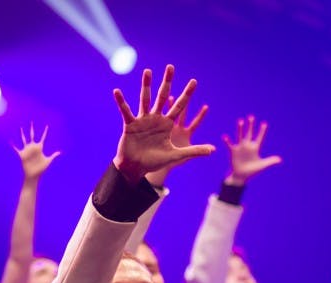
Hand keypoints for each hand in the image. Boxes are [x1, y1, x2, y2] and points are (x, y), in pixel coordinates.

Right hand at [15, 122, 59, 180]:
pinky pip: (16, 148)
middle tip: (31, 122)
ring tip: (21, 127)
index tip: (47, 126)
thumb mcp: (48, 161)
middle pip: (32, 135)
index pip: (43, 137)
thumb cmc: (41, 169)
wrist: (33, 175)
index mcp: (40, 148)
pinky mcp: (22, 154)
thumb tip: (60, 152)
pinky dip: (13, 145)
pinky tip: (10, 141)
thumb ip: (53, 156)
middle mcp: (33, 147)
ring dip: (22, 134)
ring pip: (24, 139)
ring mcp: (27, 150)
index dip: (45, 132)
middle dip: (32, 129)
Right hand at [112, 65, 214, 182]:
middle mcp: (156, 118)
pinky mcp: (131, 124)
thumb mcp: (176, 155)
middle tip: (171, 67)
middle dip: (167, 82)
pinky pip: (126, 111)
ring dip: (146, 85)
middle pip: (163, 96)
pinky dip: (121, 102)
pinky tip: (117, 92)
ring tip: (148, 71)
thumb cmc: (154, 162)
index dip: (187, 94)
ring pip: (146, 99)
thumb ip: (194, 151)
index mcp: (167, 124)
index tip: (194, 81)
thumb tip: (213, 150)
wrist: (136, 168)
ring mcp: (143, 120)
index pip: (179, 106)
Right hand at [223, 115, 281, 184]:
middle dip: (250, 125)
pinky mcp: (233, 151)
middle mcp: (247, 146)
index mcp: (255, 148)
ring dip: (240, 129)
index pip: (260, 137)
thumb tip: (280, 160)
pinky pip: (230, 145)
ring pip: (240, 136)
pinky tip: (225, 136)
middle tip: (251, 117)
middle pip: (249, 133)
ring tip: (240, 121)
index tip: (264, 123)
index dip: (262, 131)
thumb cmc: (252, 170)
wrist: (242, 176)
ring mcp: (240, 148)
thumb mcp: (262, 165)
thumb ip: (270, 161)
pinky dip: (227, 141)